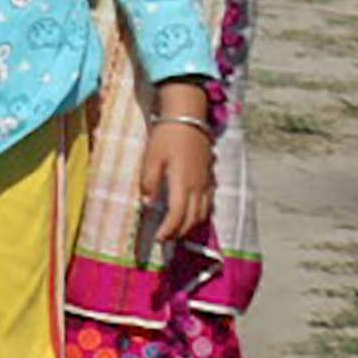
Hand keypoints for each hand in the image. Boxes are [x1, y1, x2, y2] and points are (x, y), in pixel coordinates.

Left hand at [139, 105, 215, 244]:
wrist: (188, 118)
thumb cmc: (166, 136)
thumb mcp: (151, 157)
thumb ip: (149, 182)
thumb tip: (147, 204)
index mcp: (183, 183)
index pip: (177, 215)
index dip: (169, 230)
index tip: (159, 239)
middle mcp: (198, 186)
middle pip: (192, 218)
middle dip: (179, 232)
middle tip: (165, 239)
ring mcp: (207, 182)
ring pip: (203, 212)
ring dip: (190, 225)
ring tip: (176, 230)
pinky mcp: (210, 176)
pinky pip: (208, 202)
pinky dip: (199, 213)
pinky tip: (190, 213)